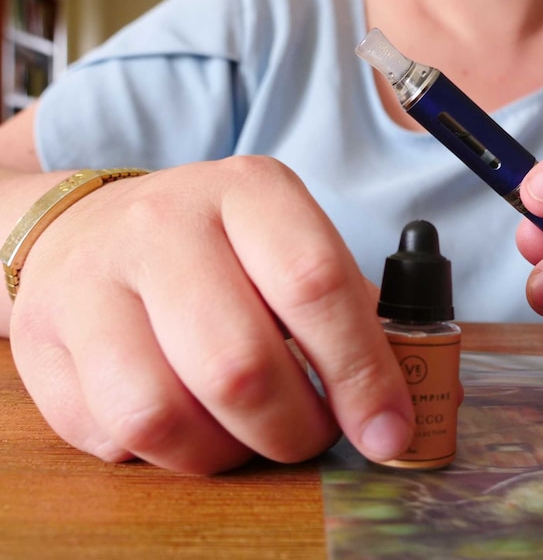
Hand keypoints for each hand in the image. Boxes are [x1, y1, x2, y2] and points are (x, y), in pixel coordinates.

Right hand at [9, 156, 412, 473]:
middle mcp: (165, 224)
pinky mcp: (42, 338)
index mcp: (249, 191)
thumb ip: (348, 315)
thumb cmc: (216, 250)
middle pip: (239, 366)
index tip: (386, 432)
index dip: (362, 374)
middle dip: (293, 431)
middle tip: (311, 436)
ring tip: (247, 438)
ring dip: (224, 454)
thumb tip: (396, 409)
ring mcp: (93, 279)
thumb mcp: (290, 246)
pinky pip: (110, 436)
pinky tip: (183, 422)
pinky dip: (161, 453)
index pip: (316, 285)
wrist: (92, 230)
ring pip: (162, 414)